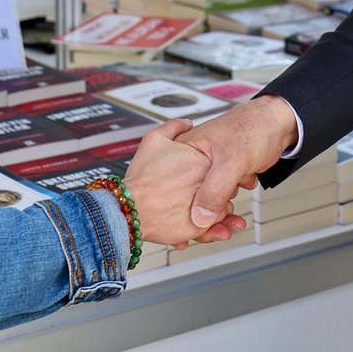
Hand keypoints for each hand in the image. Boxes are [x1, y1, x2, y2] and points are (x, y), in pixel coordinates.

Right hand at [124, 119, 246, 246]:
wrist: (128, 209)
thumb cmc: (141, 177)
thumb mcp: (153, 139)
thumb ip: (175, 126)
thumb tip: (187, 123)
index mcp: (204, 161)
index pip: (220, 164)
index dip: (211, 168)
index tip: (200, 172)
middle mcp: (210, 184)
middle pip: (224, 187)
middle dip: (215, 190)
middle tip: (198, 191)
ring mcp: (207, 207)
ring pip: (220, 210)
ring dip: (213, 210)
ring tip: (195, 208)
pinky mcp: (199, 228)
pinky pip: (211, 228)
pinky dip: (206, 228)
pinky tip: (193, 221)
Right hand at [177, 96, 298, 233]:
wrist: (276, 125)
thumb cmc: (252, 130)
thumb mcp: (231, 161)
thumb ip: (215, 189)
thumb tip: (200, 219)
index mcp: (186, 151)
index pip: (172, 187)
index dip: (179, 210)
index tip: (190, 227)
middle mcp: (193, 163)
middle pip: (186, 199)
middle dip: (201, 219)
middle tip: (215, 230)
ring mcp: (208, 172)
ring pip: (203, 203)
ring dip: (216, 218)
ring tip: (228, 226)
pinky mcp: (221, 178)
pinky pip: (217, 201)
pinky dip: (224, 213)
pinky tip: (231, 222)